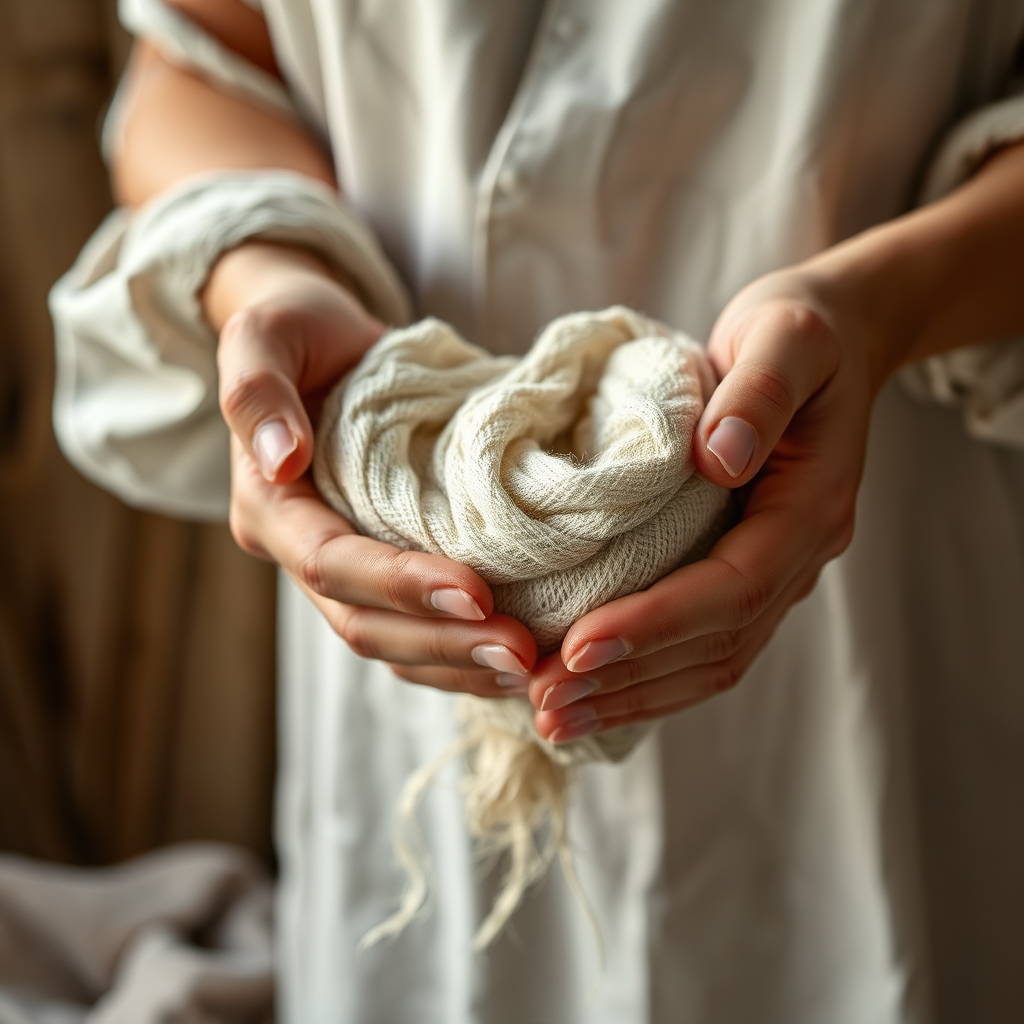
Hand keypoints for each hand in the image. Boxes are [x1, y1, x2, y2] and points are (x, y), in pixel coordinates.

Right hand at [209, 242, 536, 695]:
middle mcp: (302, 552)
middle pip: (365, 623)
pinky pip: (418, 631)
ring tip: (535, 668)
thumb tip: (282, 458)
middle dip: (444, 643)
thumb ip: (257, 390)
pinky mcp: (384, 570)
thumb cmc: (297, 331)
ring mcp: (345, 570)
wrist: (322, 344)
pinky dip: (463, 653)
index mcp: (270, 507)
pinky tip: (520, 661)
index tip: (477, 592)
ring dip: (460, 663)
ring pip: (395, 644)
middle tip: (525, 654)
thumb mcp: (265, 336)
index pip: (331, 563)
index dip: (400, 584)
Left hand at [527, 141, 1023, 743]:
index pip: (730, 588)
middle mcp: (796, 557)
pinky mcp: (742, 570)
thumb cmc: (798, 332)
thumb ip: (759, 393)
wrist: (826, 339)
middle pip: (714, 646)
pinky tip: (590, 689)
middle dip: (628, 680)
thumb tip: (719, 457)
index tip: (578, 645)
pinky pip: (700, 644)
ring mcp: (773, 572)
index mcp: (808, 510)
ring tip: (553, 718)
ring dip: (630, 695)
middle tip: (545, 706)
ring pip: (706, 661)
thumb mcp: (787, 337)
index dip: (655, 622)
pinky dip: (645, 674)